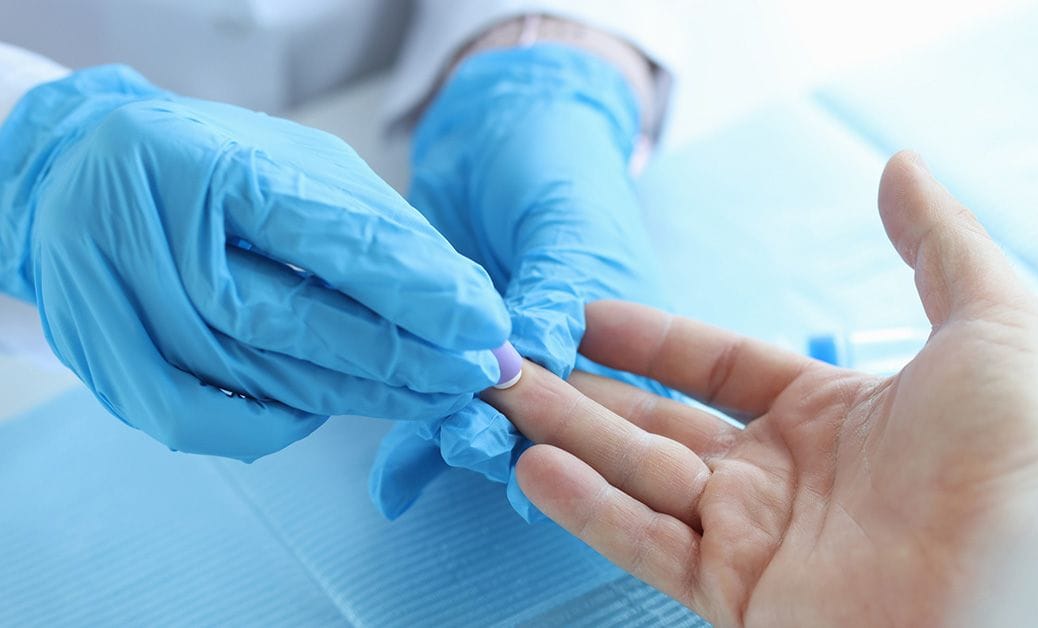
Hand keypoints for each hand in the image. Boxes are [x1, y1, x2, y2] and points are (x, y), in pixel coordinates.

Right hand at [0, 66, 509, 460]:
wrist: (82, 174)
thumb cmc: (213, 166)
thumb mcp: (296, 164)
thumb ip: (373, 224)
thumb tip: (463, 296)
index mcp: (202, 160)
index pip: (325, 236)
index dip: (414, 288)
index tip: (484, 323)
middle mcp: (145, 230)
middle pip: (290, 318)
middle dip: (398, 355)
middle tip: (471, 374)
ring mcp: (112, 300)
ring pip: (256, 373)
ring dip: (357, 394)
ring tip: (430, 394)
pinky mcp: (100, 358)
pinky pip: (201, 420)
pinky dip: (276, 422)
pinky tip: (332, 408)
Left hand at [372, 44, 670, 518]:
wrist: (498, 120)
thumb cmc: (560, 163)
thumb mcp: (571, 226)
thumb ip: (557, 297)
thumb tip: (535, 368)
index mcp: (627, 345)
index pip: (603, 411)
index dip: (564, 435)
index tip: (525, 445)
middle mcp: (570, 367)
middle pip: (543, 430)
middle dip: (503, 441)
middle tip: (461, 439)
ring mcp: (507, 362)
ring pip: (485, 422)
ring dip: (452, 440)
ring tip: (417, 458)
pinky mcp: (448, 351)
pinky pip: (433, 402)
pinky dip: (411, 443)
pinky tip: (392, 480)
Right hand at [486, 153, 1037, 625]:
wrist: (1024, 586)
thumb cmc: (1016, 461)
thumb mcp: (987, 325)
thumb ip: (935, 245)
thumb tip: (898, 167)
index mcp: (826, 416)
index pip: (717, 367)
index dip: (652, 339)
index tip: (588, 314)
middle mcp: (779, 477)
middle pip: (657, 422)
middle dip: (582, 387)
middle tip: (514, 356)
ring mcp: (753, 538)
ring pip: (636, 476)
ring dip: (566, 435)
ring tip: (502, 397)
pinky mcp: (736, 596)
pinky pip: (646, 542)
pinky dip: (589, 508)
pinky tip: (538, 466)